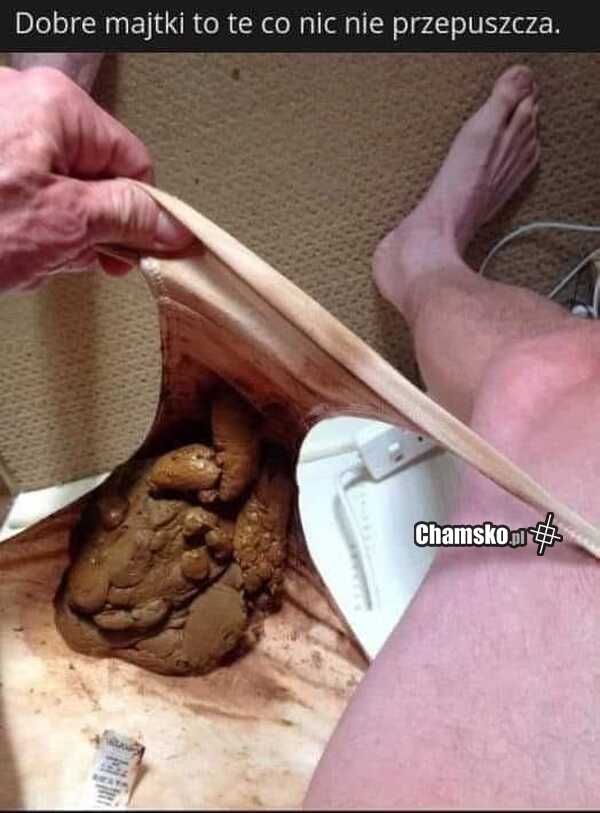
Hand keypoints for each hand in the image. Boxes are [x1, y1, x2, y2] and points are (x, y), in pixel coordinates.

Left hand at [0, 66, 192, 290]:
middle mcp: (19, 103)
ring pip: (51, 191)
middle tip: (73, 256)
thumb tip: (167, 221)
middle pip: (90, 175)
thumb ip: (127, 217)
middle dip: (86, 228)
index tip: (139, 246)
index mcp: (55, 106)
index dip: (140, 212)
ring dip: (49, 236)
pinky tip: (4, 250)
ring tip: (24, 255)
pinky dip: (17, 230)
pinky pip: (16, 195)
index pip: (133, 161)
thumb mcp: (64, 222)